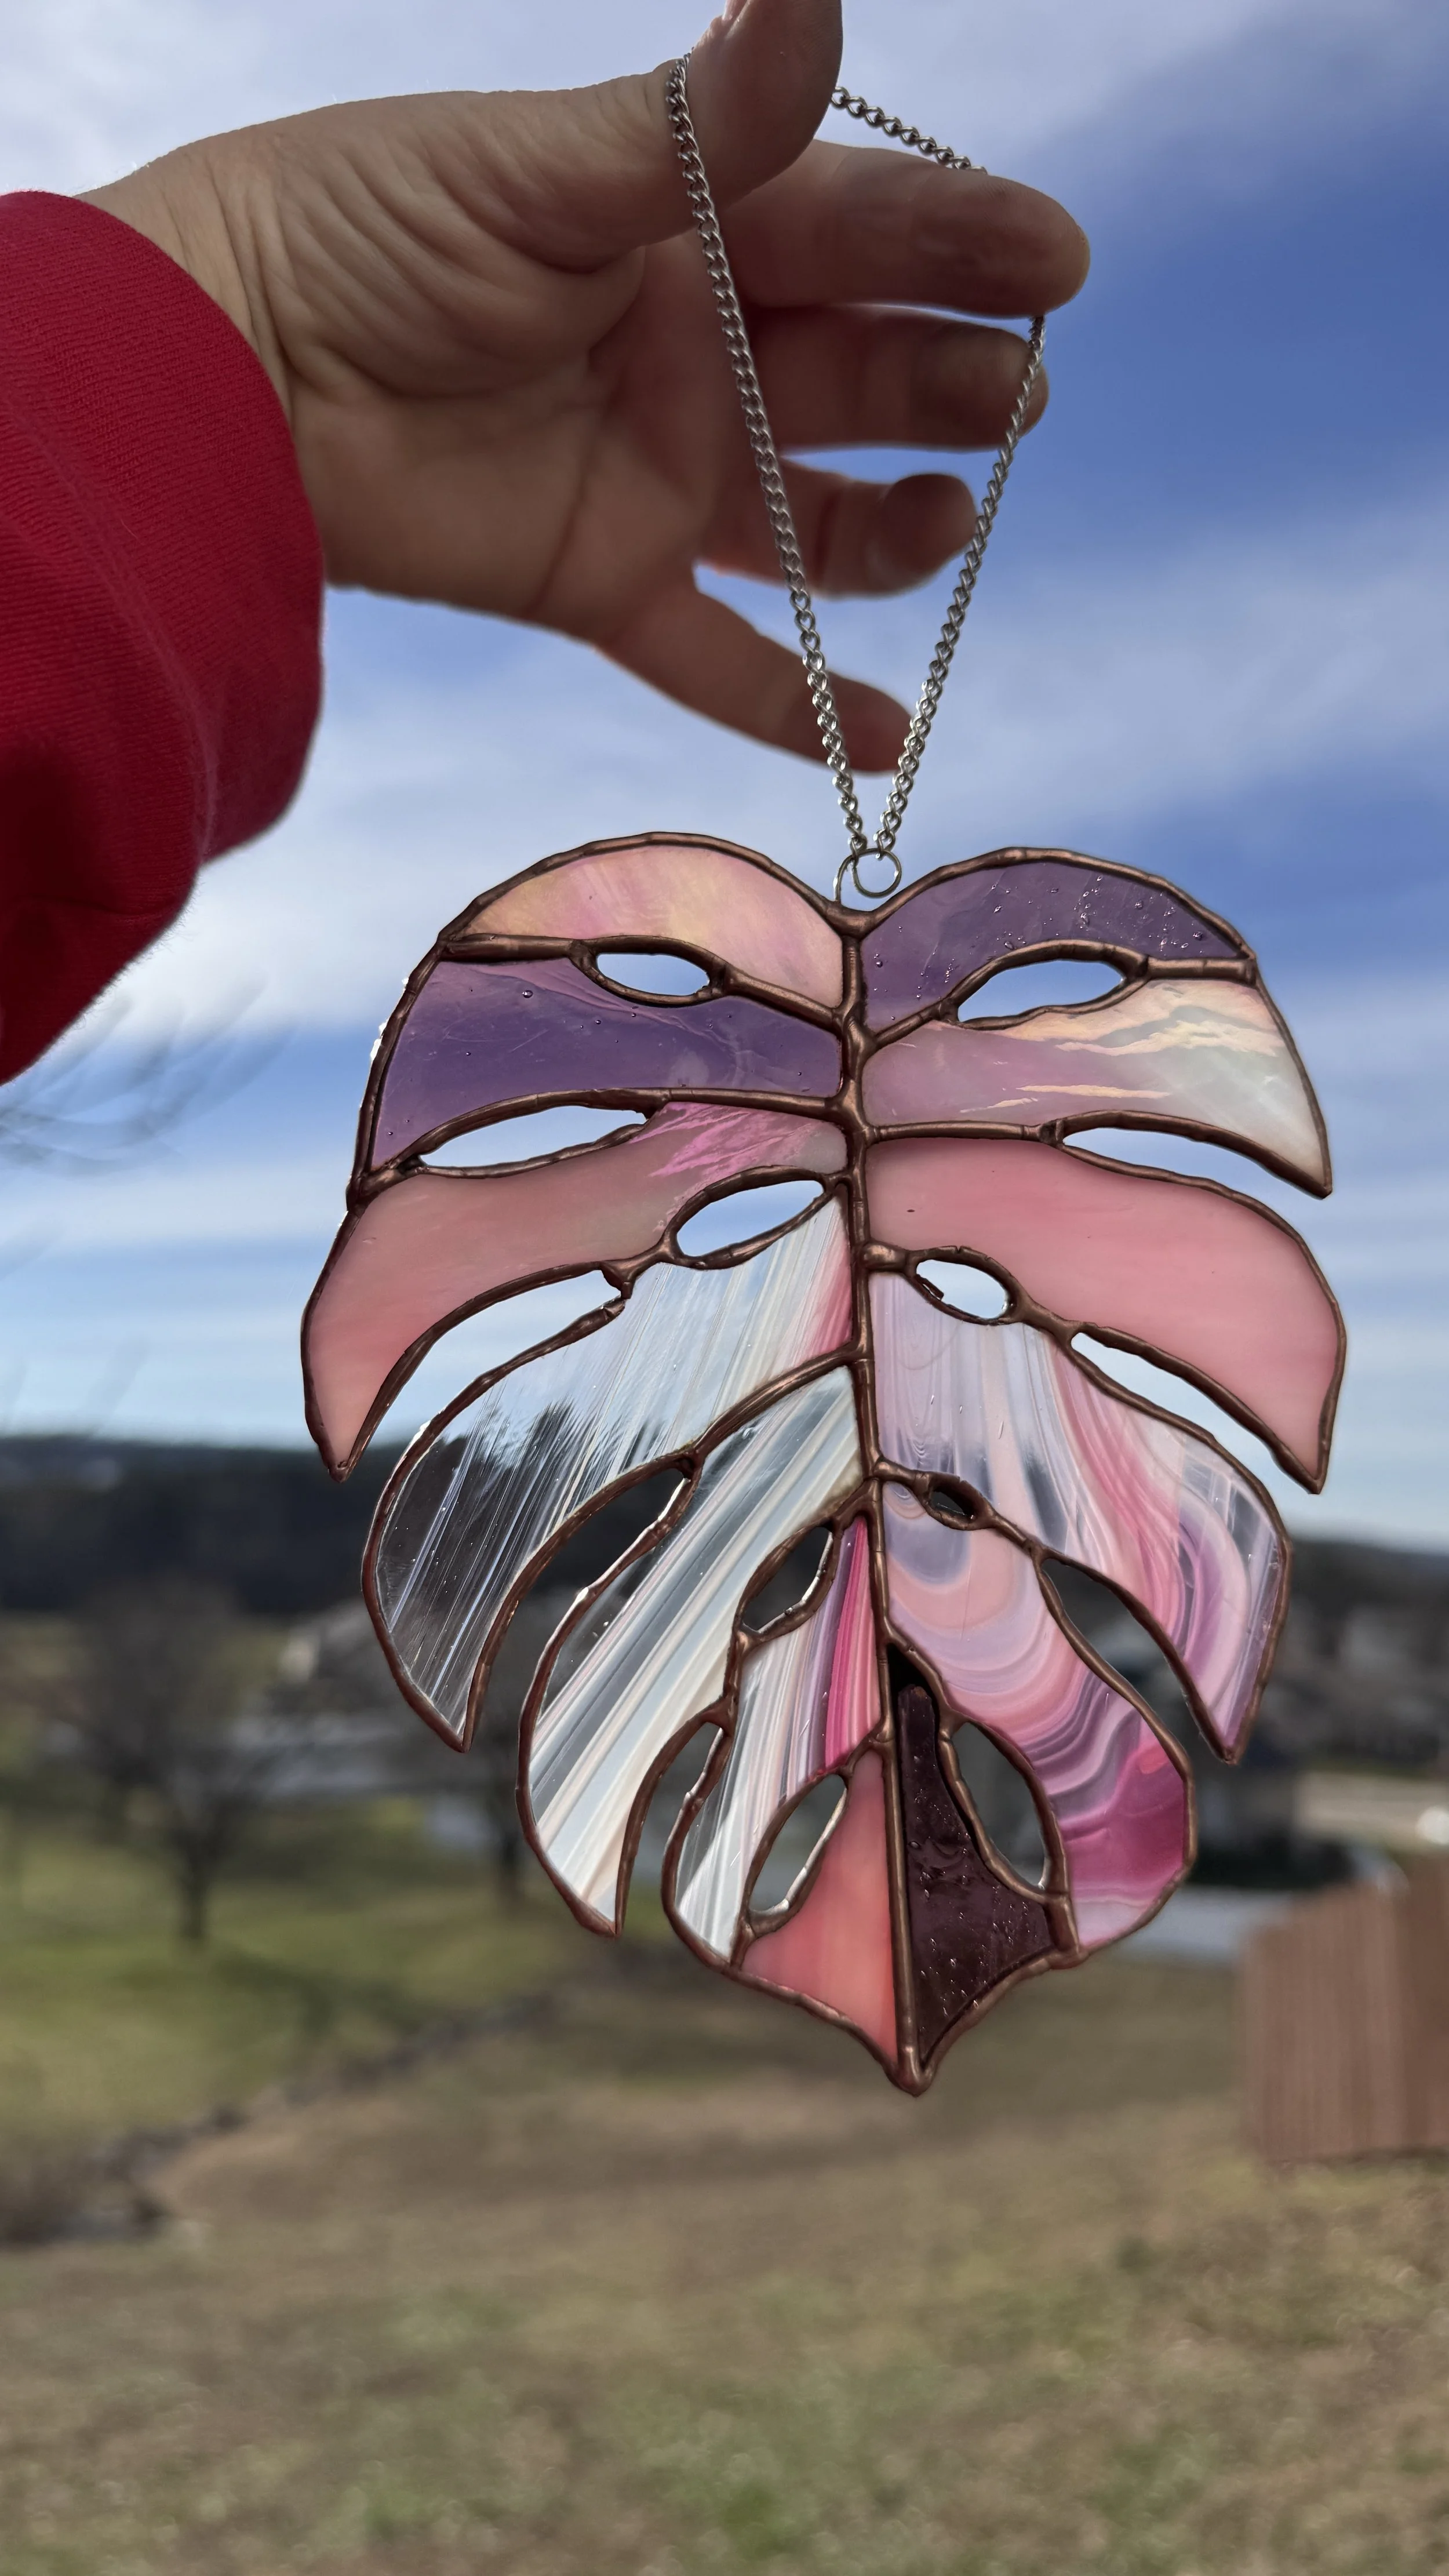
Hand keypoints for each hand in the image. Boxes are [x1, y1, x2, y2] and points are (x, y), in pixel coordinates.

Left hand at [85, 0, 1087, 770]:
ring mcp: (657, 473)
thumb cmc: (368, 230)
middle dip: (946, 383)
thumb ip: (695, 126)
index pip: (855, 231)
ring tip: (948, 524)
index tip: (1057, 260)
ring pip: (816, 520)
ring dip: (896, 530)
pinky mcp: (605, 580)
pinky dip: (799, 705)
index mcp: (686, 228)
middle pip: (858, 374)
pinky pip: (719, 656)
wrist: (234, 370)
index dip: (959, 243)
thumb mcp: (544, 168)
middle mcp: (692, 351)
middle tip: (1013, 396)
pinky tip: (889, 737)